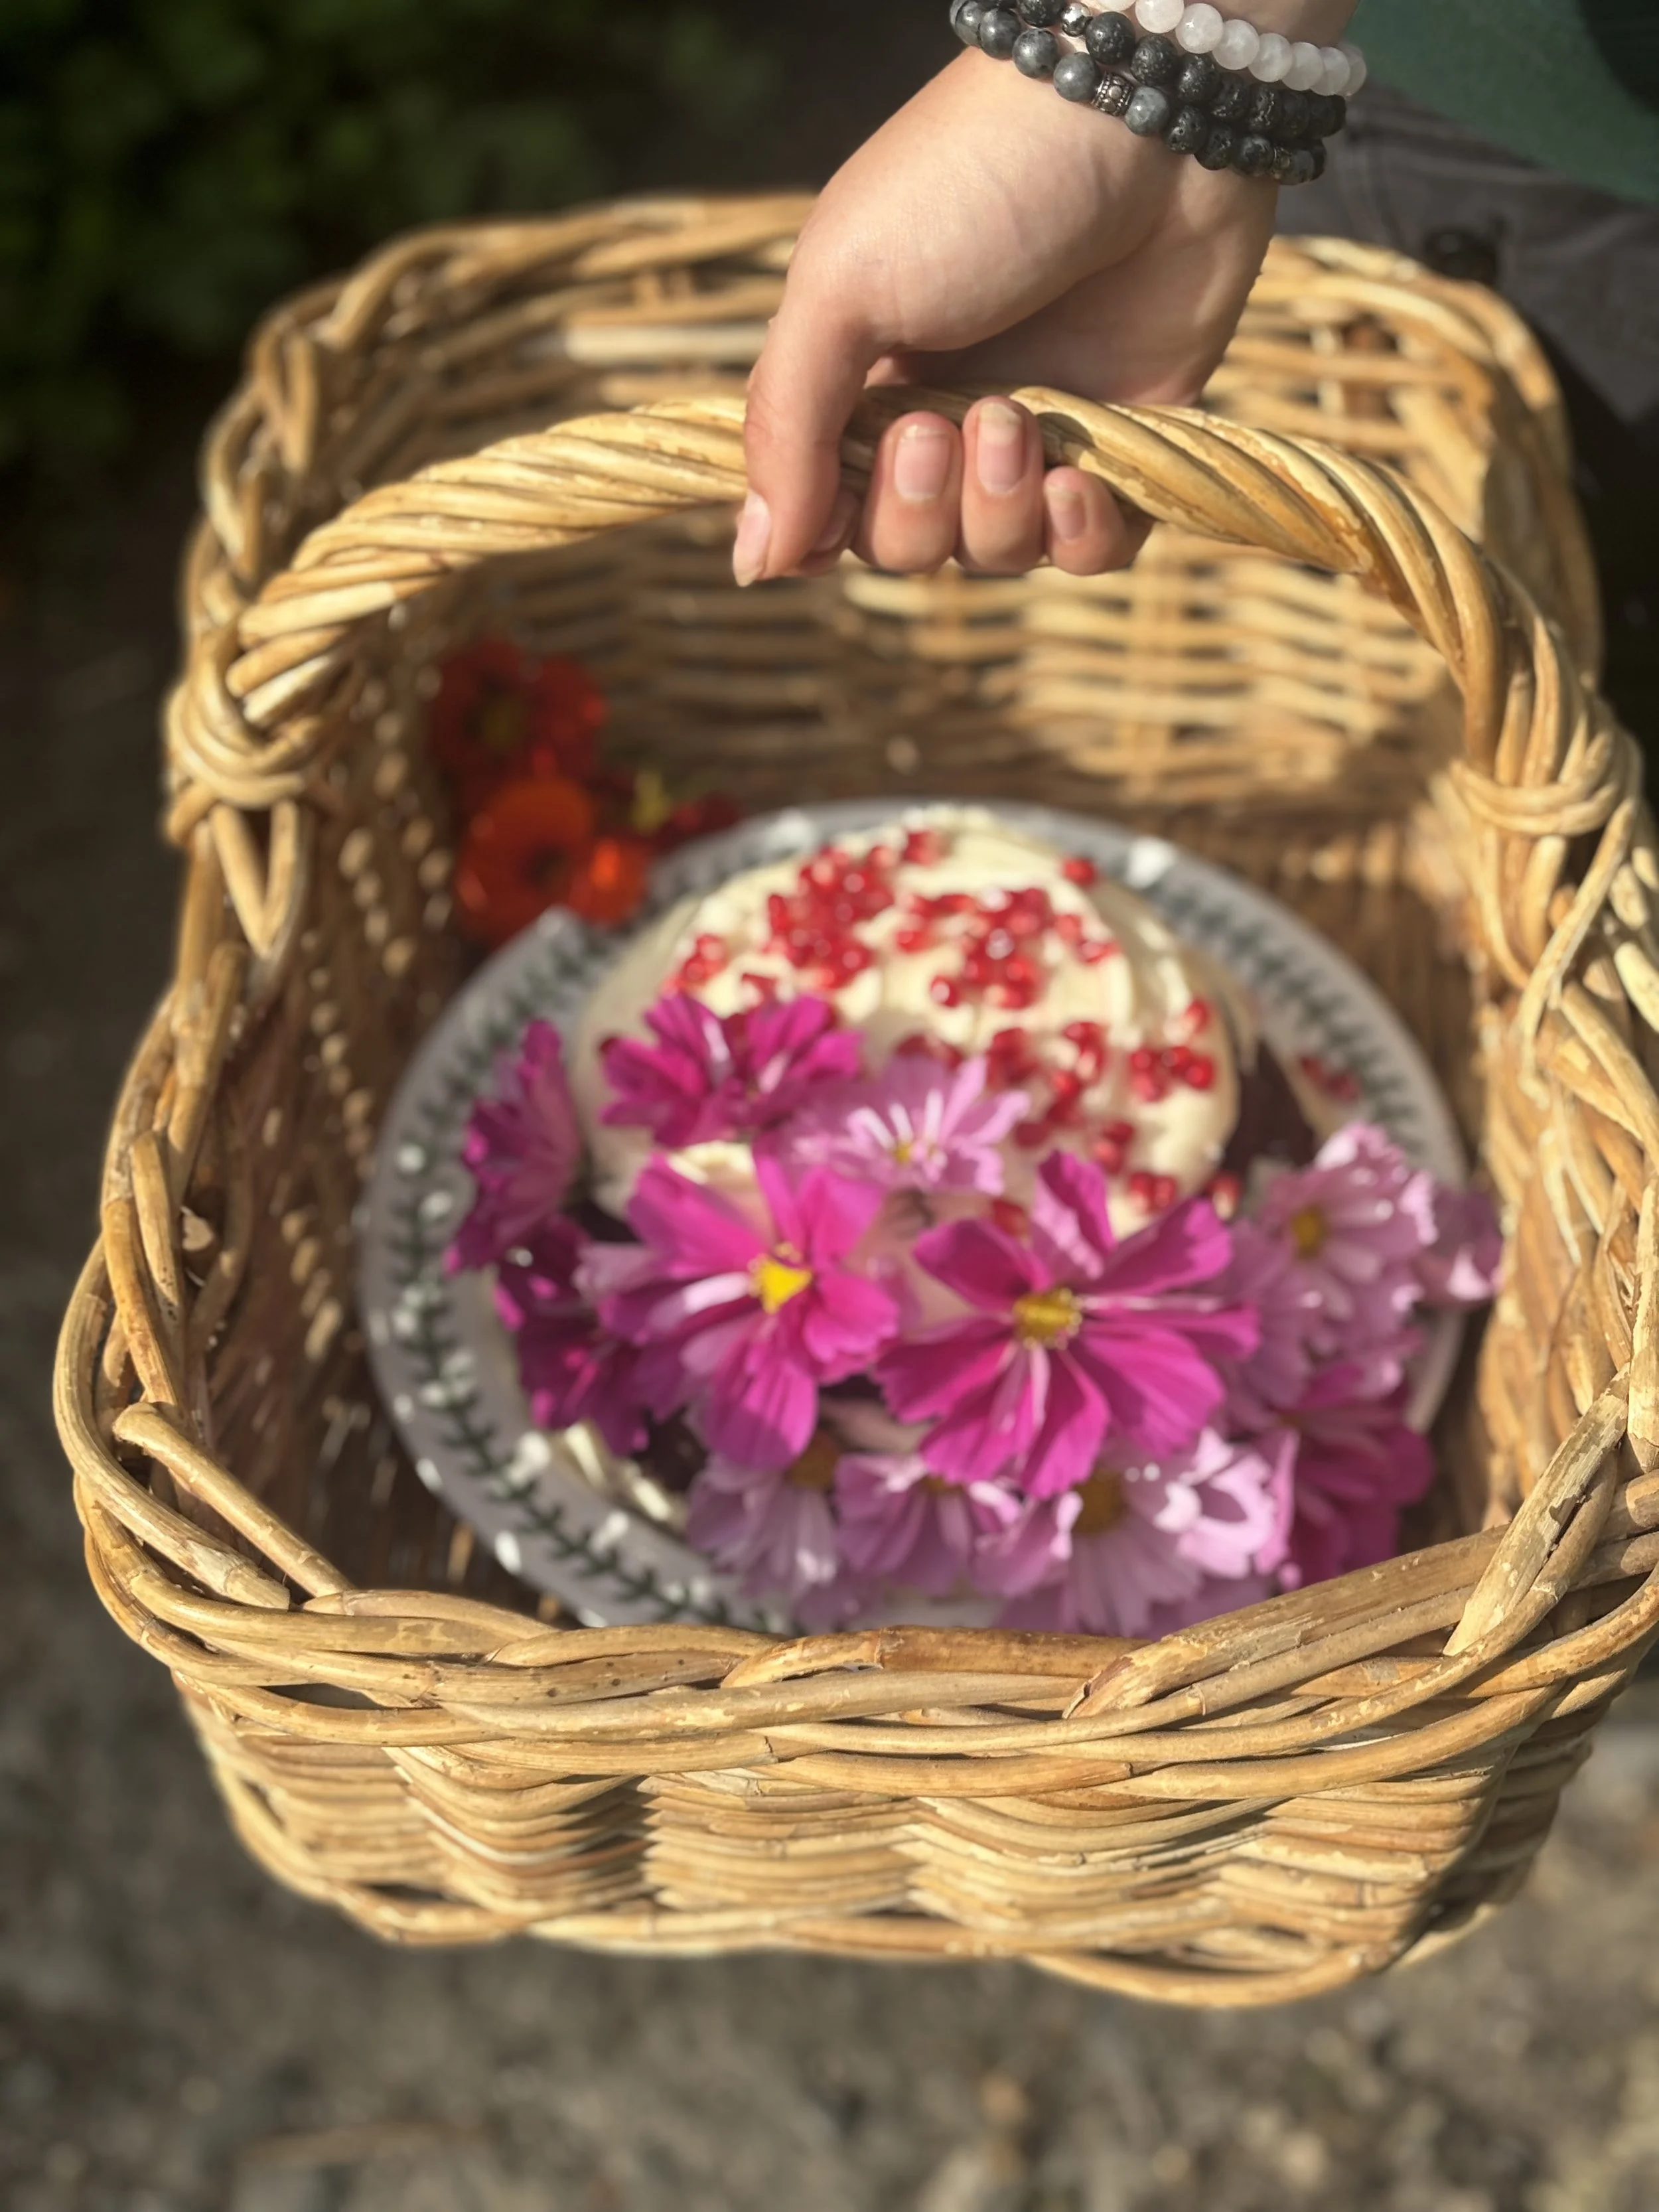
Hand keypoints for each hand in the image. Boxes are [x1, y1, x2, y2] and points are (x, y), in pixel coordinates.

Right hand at [738, 21, 1347, 584]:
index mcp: (863, 377)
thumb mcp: (841, 286)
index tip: (838, 506)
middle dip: (918, 510)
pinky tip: (1077, 481)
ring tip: (1019, 418)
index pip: (828, 512)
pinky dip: (1080, 538)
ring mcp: (1039, 435)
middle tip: (943, 425)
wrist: (1143, 122)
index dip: (832, 530)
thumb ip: (785, 426)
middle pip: (908, 547)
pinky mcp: (1125, 447)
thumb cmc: (973, 182)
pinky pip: (1093, 554)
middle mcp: (947, 415)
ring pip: (997, 555)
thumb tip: (752, 562)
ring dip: (999, 511)